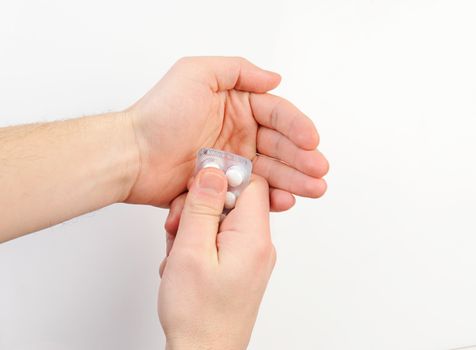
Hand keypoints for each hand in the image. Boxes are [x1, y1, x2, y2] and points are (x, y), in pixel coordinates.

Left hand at [124, 56, 327, 209]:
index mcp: (236, 106)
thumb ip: (238, 71)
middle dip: (302, 158)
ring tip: (314, 188)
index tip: (311, 140)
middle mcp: (238, 133)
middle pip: (280, 145)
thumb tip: (274, 79)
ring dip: (295, 179)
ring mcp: (233, 162)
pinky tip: (285, 200)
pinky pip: (253, 192)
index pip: (276, 114)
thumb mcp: (196, 74)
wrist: (133, 156)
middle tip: (319, 171)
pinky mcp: (224, 186)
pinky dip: (271, 197)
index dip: (296, 127)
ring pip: (272, 170)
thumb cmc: (160, 114)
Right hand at [158, 168, 274, 349]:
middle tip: (178, 229)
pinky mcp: (239, 267)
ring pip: (221, 221)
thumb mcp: (191, 252)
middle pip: (233, 201)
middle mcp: (258, 245)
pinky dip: (198, 245)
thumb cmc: (198, 315)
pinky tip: (184, 263)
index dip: (222, 177)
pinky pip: (219, 240)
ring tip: (178, 254)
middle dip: (200, 209)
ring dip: (194, 229)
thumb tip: (213, 172)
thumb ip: (202, 207)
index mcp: (254, 237)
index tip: (196, 186)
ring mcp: (250, 257)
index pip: (251, 182)